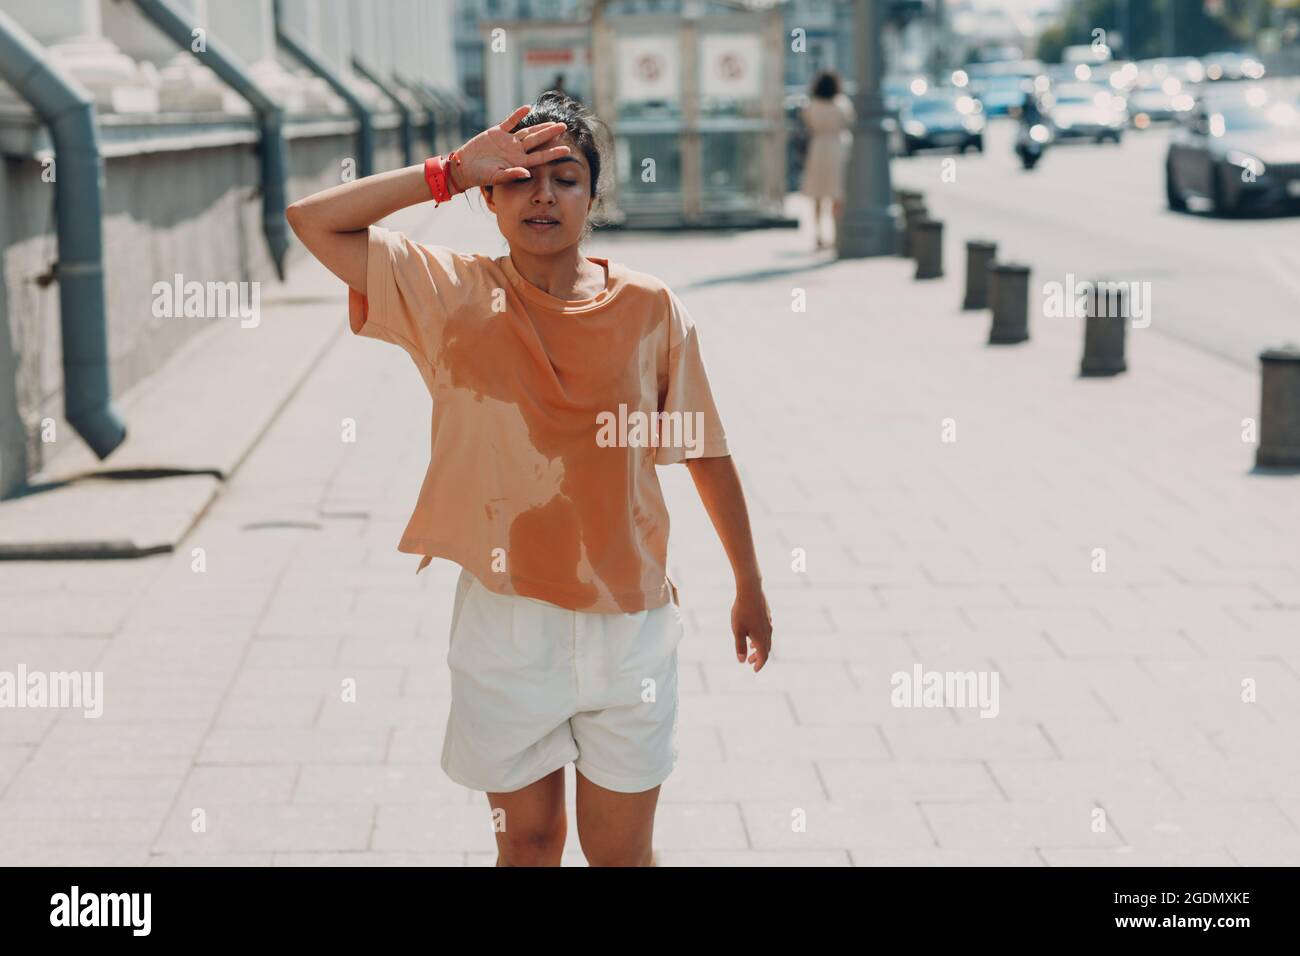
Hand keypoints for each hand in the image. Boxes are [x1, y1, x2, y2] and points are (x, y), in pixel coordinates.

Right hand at [450, 105, 570, 189]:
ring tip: (553, 121)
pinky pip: (509, 122)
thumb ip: (512, 174)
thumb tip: (527, 173)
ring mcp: (507, 141)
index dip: (553, 152)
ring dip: (539, 126)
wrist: (463, 167)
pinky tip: (527, 107)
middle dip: (550, 134)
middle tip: (564, 127)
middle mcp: (515, 151)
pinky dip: (517, 115)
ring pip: (527, 131)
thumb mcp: (496, 177)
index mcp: (518, 162)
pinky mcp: (496, 132)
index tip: (566, 149)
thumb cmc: (479, 176)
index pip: (539, 157)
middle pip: (537, 140)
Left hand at [731, 586, 771, 671]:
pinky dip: (760, 637)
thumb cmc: (742, 611)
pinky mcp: (767, 616)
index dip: (759, 664)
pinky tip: (752, 633)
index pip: (763, 656)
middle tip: (749, 662)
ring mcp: (768, 624)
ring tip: (750, 649)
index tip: (754, 669)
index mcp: (761, 638)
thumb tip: (741, 661)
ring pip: (766, 640)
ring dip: (759, 647)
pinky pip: (766, 631)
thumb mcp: (737, 631)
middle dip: (758, 657)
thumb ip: (740, 646)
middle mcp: (767, 632)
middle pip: (765, 649)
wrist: (751, 591)